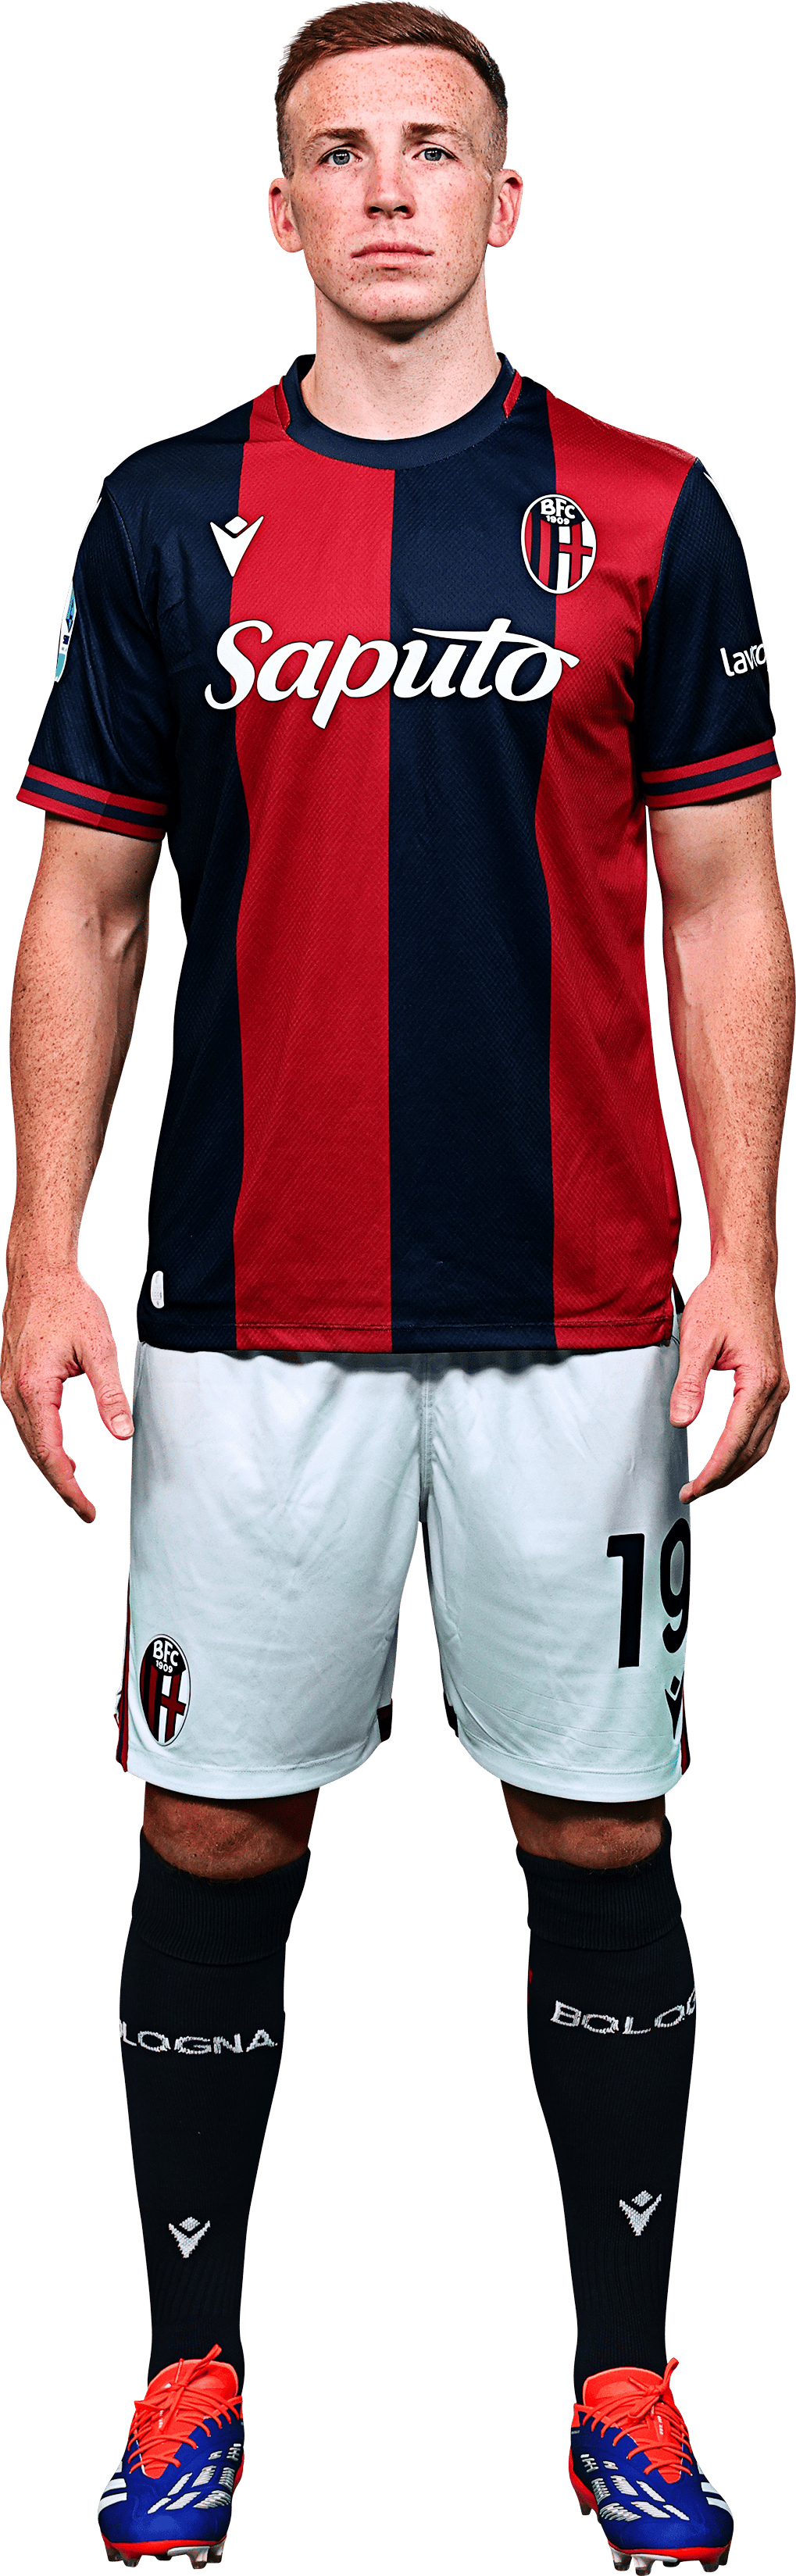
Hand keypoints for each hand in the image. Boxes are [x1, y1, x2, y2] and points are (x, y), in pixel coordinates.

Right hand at [1, 1251, 132, 1522]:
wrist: (38, 1272)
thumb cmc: (68, 1303)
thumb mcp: (99, 1348)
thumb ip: (110, 1395)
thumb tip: (122, 1433)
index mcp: (34, 1389)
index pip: (49, 1454)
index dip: (69, 1488)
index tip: (86, 1510)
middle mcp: (13, 1392)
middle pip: (35, 1454)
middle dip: (61, 1485)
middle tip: (85, 1510)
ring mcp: (8, 1387)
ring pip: (28, 1440)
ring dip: (52, 1466)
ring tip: (77, 1487)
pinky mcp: (11, 1380)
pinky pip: (26, 1424)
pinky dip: (44, 1444)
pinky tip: (63, 1453)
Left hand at [670, 1254, 788, 1500]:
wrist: (746, 1275)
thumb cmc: (724, 1299)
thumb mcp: (698, 1339)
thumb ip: (689, 1384)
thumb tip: (682, 1421)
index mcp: (760, 1381)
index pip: (736, 1442)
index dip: (714, 1471)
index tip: (694, 1489)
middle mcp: (776, 1389)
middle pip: (753, 1451)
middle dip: (723, 1477)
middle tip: (694, 1493)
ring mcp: (779, 1388)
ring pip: (761, 1444)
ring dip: (735, 1467)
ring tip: (707, 1482)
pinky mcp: (773, 1384)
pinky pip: (762, 1429)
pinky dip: (743, 1449)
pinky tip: (725, 1455)